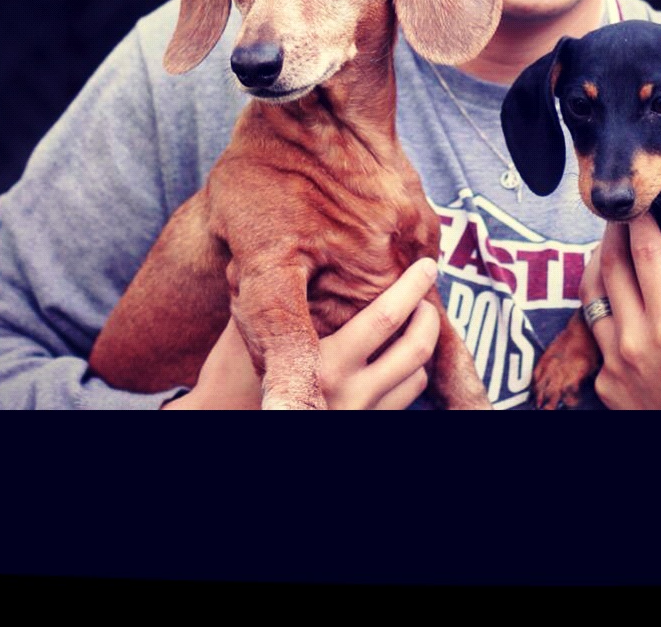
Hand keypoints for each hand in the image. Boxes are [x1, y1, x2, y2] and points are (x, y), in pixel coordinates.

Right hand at [163, 258, 442, 409]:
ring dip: (422, 339)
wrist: (231, 420)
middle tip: (426, 287)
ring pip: (417, 373)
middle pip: (414, 347)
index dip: (412, 287)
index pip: (385, 319)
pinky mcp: (367, 425)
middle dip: (428, 312)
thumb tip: (298, 235)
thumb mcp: (250, 327)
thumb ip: (277, 296)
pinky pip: (408, 396)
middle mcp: (344, 394)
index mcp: (319, 364)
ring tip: (416, 314)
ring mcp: (359, 414)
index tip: (426, 265)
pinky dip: (412, 369)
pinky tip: (399, 348)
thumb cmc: (231, 373)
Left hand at [581, 218, 660, 409]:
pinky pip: (595, 330)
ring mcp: (614, 363)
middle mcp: (636, 341)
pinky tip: (614, 293)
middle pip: (611, 264)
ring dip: (600, 261)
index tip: (647, 202)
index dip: (642, 220)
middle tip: (623, 211)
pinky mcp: (603, 382)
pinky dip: (601, 303)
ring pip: (592, 293)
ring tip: (611, 243)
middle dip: (614, 231)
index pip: (645, 252)